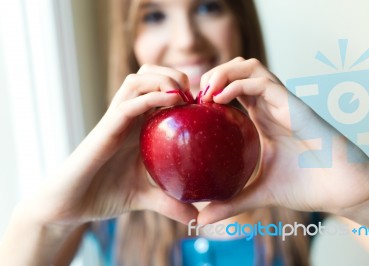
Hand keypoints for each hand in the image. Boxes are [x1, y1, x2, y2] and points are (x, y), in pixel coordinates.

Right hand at [23, 65, 197, 225]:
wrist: (71, 205)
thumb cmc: (106, 194)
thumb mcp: (147, 197)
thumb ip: (172, 203)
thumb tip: (198, 218)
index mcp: (138, 125)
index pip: (158, 88)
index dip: (182, 86)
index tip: (203, 103)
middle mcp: (128, 117)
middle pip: (148, 75)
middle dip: (173, 75)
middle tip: (194, 95)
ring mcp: (115, 120)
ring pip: (137, 80)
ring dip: (163, 79)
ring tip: (183, 95)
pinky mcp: (105, 129)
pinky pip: (128, 104)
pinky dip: (151, 97)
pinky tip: (172, 102)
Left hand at [197, 57, 368, 223]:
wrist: (342, 189)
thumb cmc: (306, 187)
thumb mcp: (259, 193)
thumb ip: (231, 202)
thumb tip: (200, 220)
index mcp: (262, 120)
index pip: (232, 91)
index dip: (209, 91)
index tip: (191, 109)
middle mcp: (270, 106)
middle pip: (238, 70)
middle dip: (212, 75)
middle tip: (196, 97)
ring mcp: (281, 102)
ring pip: (249, 67)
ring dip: (223, 72)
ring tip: (205, 93)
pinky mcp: (292, 104)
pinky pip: (261, 82)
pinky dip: (237, 84)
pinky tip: (220, 99)